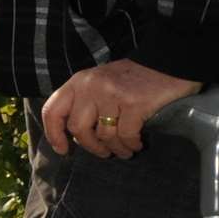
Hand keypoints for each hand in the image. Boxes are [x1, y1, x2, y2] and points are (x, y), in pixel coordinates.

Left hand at [40, 59, 200, 158]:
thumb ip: (84, 104)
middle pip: (78, 128)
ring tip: (124, 150)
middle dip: (91, 147)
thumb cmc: (130, 79)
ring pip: (104, 135)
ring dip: (116, 149)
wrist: (165, 64)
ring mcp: (112, 94)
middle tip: (104, 153)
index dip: (53, 134)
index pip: (52, 110)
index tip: (63, 150)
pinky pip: (126, 136)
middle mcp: (91, 87)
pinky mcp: (134, 104)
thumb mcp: (98, 84)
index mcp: (78, 82)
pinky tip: (137, 144)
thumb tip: (75, 137)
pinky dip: (131, 145)